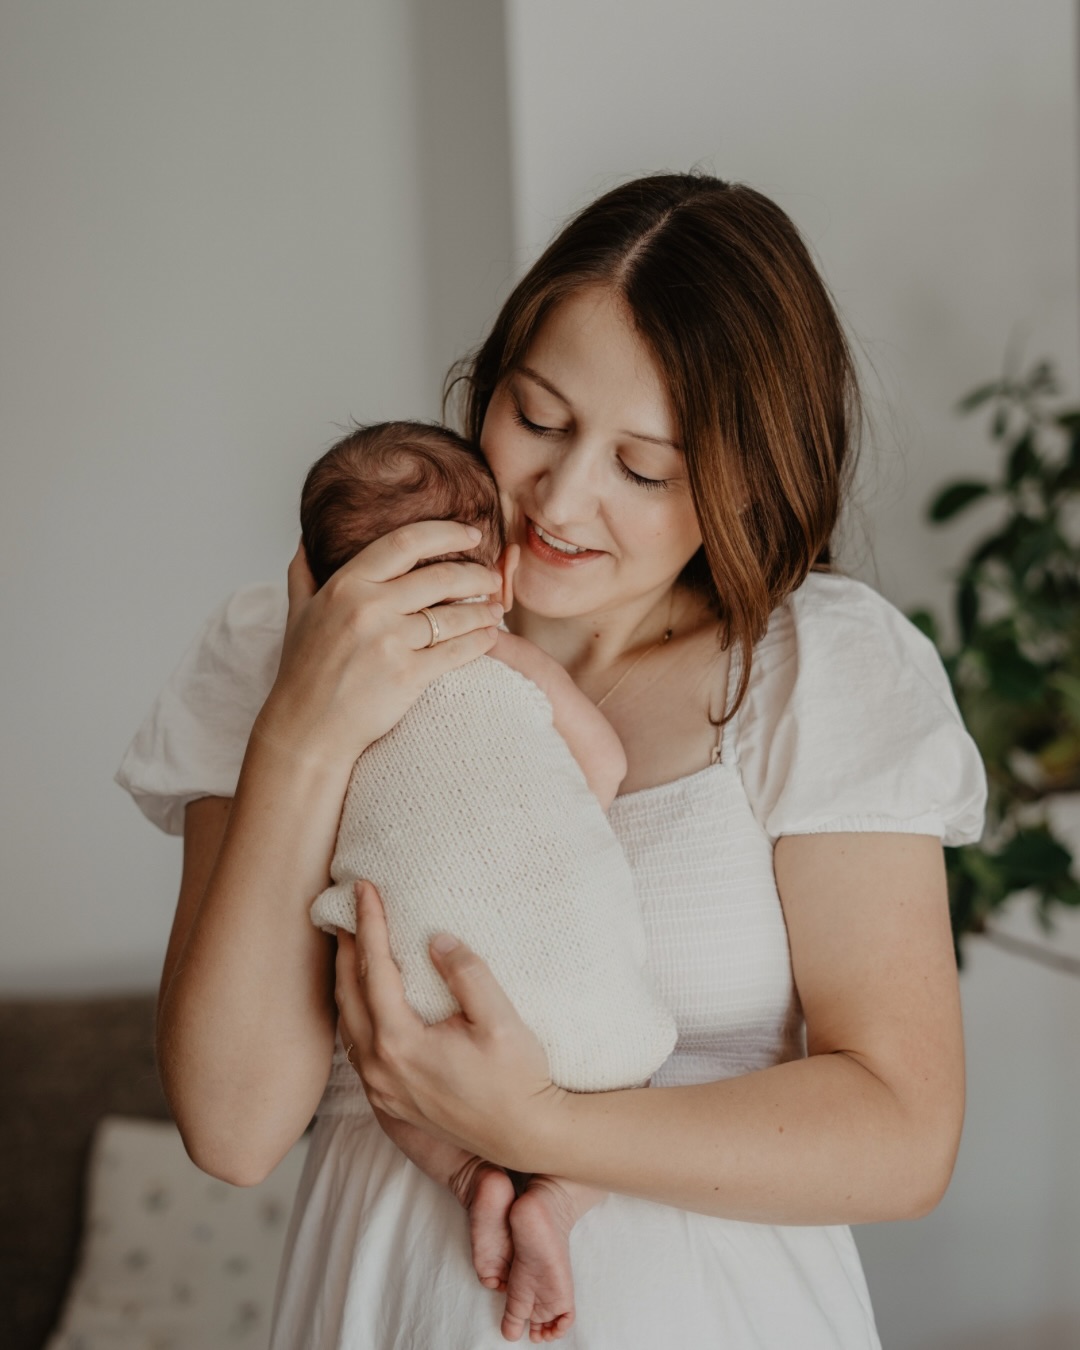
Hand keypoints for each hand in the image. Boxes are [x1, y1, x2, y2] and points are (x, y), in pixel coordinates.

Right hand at [254, 525, 503, 769]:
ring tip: (497, 609)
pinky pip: (456, 651)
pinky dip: (480, 642)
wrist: (306, 729)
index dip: (445, 533)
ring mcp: (389, 642)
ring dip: (484, 610)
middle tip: (492, 578)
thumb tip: (305, 539)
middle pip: (440, 577)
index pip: (404, 543)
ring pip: (454, 615)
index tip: (470, 534)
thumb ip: (304, 572)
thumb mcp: (297, 614)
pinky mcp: (407, 676)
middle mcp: (368, 608)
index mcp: (345, 586)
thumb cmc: (303, 672)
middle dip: (476, 576)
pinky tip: (490, 637)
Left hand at [335, 881, 564, 1168]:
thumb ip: (467, 974)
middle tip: (347, 908)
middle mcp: (380, 1068)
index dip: (369, 923)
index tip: (363, 887)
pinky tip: (364, 996)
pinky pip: (356, 1046)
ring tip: (352, 944)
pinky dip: (354, 1011)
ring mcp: (381, 1088)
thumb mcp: (501, 1019)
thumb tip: (437, 940)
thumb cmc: (518, 1078)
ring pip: (346, 1022)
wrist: (527, 1136)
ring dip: (346, 979)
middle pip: (347, 993)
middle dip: (347, 947)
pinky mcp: (389, 1100)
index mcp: (400, 1043)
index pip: (374, 969)